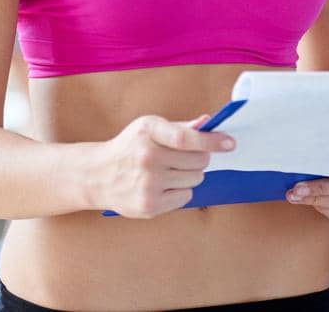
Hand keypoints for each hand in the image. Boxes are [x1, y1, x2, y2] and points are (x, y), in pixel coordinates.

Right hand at [91, 114, 234, 218]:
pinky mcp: (150, 205)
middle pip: (198, 161)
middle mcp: (147, 157)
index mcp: (148, 132)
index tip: (230, 143)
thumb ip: (180, 127)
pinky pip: (186, 197)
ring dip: (190, 175)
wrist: (98, 175)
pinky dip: (180, 191)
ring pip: (195, 179)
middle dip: (200, 158)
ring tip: (169, 171)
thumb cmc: (130, 148)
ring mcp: (148, 184)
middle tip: (185, 158)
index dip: (212, 141)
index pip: (187, 138)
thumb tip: (209, 123)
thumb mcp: (149, 129)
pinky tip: (162, 186)